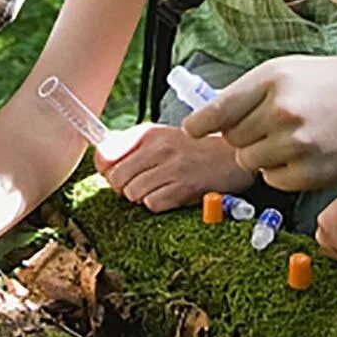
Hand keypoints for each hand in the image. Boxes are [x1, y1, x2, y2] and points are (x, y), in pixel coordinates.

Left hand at [97, 123, 254, 211]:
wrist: (234, 154)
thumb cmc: (196, 147)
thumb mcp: (162, 136)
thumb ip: (132, 144)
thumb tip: (103, 159)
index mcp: (148, 133)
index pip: (104, 155)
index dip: (106, 169)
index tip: (116, 172)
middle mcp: (158, 147)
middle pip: (115, 178)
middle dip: (123, 187)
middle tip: (139, 185)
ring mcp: (172, 167)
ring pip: (132, 193)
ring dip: (141, 196)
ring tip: (158, 189)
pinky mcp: (185, 187)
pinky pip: (153, 204)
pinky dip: (158, 204)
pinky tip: (171, 195)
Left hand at [182, 55, 336, 190]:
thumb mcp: (293, 70)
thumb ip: (252, 91)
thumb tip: (212, 118)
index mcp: (272, 79)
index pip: (218, 109)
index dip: (200, 123)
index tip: (191, 130)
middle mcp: (281, 111)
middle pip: (232, 139)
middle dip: (245, 135)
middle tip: (274, 125)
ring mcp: (296, 144)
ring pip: (250, 162)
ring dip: (263, 155)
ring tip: (294, 139)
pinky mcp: (310, 173)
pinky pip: (273, 180)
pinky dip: (283, 172)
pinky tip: (307, 155)